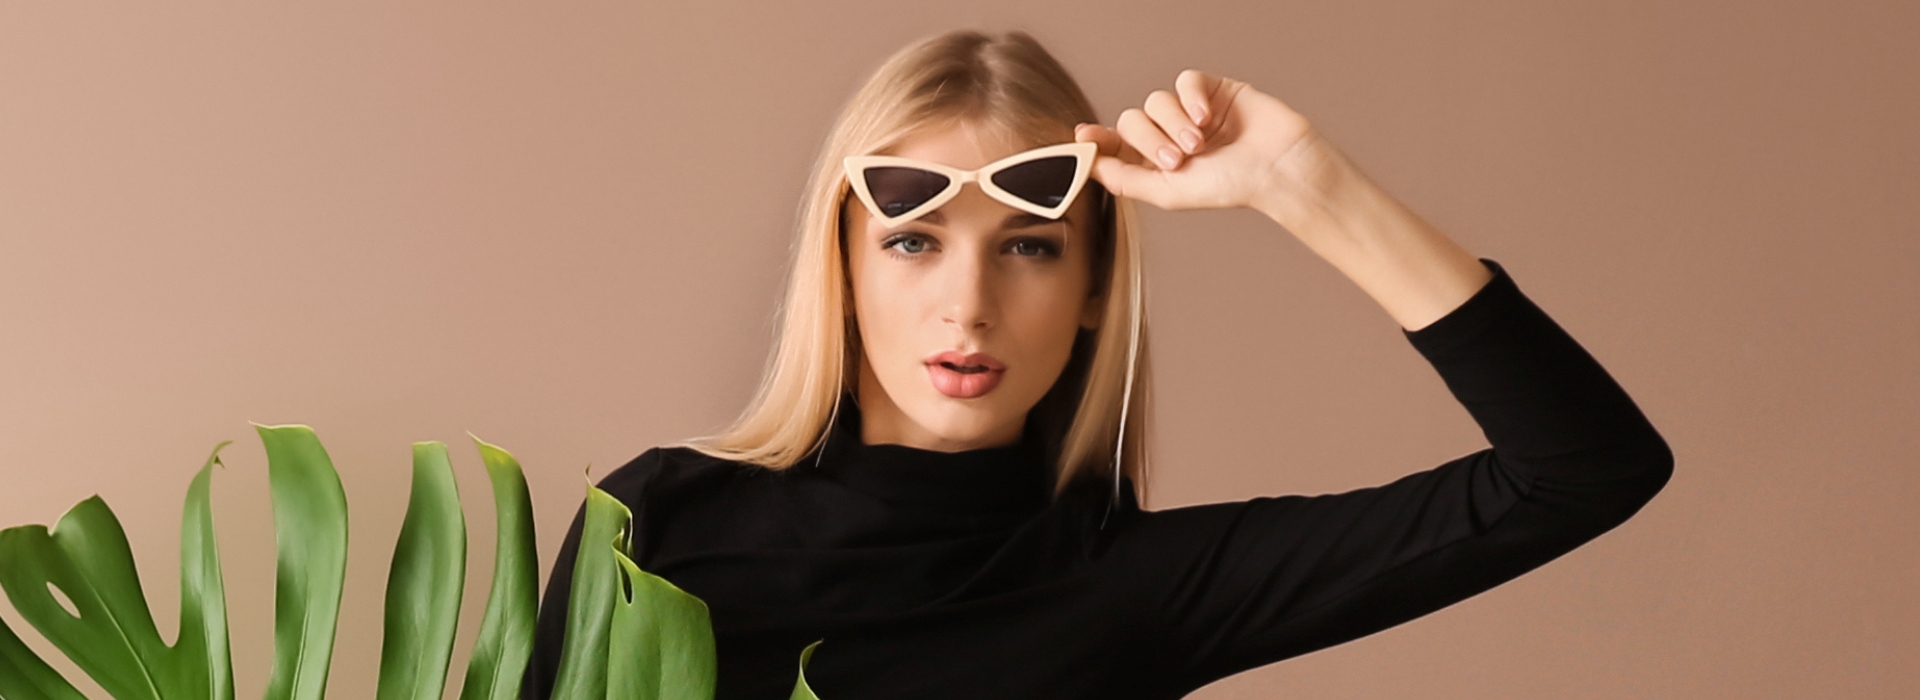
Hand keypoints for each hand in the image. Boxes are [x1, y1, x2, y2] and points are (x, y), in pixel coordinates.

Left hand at [1074, 69, 1327, 213]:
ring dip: (1173, 123)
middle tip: (1177, 159)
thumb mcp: (1168, 192)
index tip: (1082, 137)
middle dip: (1148, 139)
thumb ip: (1125, 179)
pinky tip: (1206, 117)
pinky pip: (1184, 80)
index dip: (1098, 140)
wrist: (1278, 168)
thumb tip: (1088, 165)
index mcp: (1157, 163)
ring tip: (1199, 144)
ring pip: (1155, 100)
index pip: (1117, 145)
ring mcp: (1191, 112)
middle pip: (1131, 120)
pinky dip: (1189, 97)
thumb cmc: (1230, 186)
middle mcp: (1170, 135)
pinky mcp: (1213, 90)